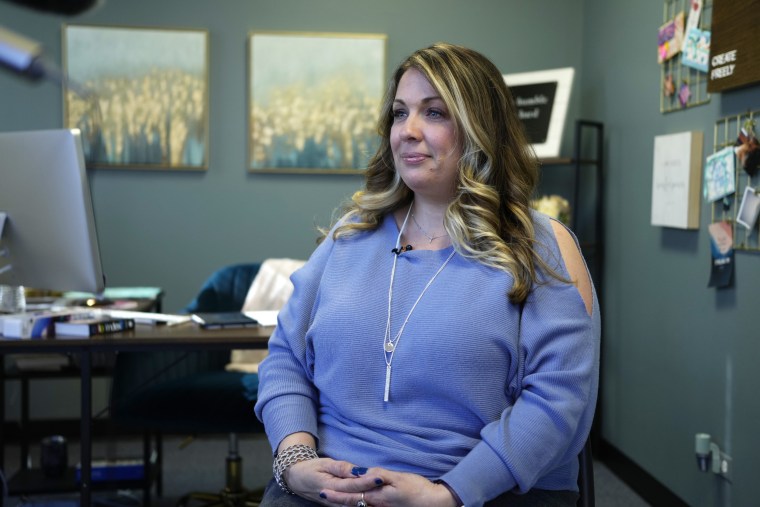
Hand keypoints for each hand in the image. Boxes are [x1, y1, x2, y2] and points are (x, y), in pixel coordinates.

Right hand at [283, 457, 382, 504]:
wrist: (297, 479)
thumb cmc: (311, 468)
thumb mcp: (324, 463)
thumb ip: (341, 467)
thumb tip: (356, 470)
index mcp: (330, 485)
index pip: (352, 485)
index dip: (366, 481)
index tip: (380, 477)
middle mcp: (334, 498)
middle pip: (357, 497)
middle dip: (373, 493)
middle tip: (388, 486)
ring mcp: (336, 504)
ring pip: (356, 505)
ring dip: (371, 500)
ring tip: (386, 493)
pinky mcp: (338, 505)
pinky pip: (353, 506)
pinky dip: (365, 503)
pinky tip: (376, 500)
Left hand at [319, 467, 457, 506]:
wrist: (433, 502)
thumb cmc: (418, 489)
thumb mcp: (399, 478)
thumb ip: (379, 476)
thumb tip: (361, 473)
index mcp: (377, 496)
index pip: (352, 495)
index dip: (337, 493)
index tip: (323, 490)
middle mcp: (376, 504)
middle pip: (353, 502)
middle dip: (337, 499)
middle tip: (321, 494)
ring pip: (359, 505)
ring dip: (345, 502)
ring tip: (332, 498)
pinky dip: (358, 504)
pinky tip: (355, 502)